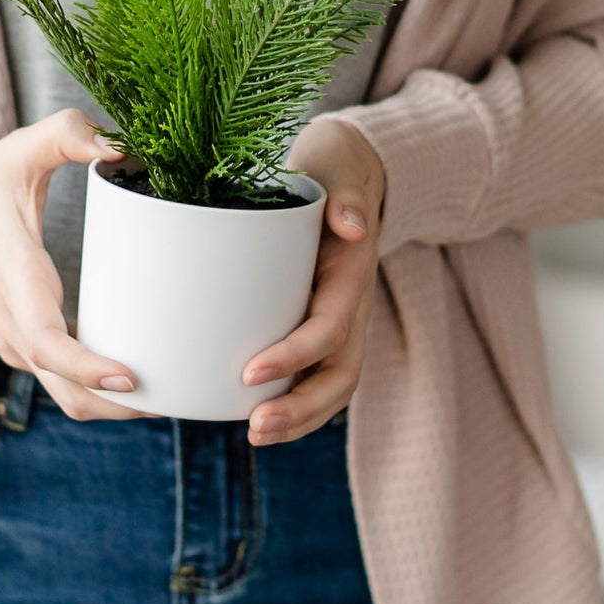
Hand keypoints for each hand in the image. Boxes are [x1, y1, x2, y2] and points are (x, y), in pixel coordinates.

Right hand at [0, 110, 153, 421]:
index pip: (45, 342)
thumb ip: (69, 135)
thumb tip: (122, 147)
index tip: (130, 375)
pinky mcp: (24, 346)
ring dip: (113, 404)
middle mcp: (12, 320)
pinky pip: (62, 383)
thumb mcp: (21, 149)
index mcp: (13, 277)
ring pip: (64, 394)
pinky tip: (144, 377)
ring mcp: (16, 341)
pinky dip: (99, 390)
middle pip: (64, 389)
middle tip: (177, 392)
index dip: (86, 368)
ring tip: (172, 388)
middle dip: (118, 404)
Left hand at [239, 114, 386, 447]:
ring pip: (331, 386)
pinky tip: (254, 420)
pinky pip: (314, 379)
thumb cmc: (335, 172)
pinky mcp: (319, 330)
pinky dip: (294, 406)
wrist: (352, 173)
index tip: (250, 372)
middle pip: (340, 375)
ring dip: (299, 419)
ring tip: (255, 435)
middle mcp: (351, 309)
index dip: (294, 356)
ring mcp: (339, 324)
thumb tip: (353, 226)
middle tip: (256, 428)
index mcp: (350, 277)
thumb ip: (348, 196)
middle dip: (302, 408)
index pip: (329, 330)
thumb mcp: (340, 168)